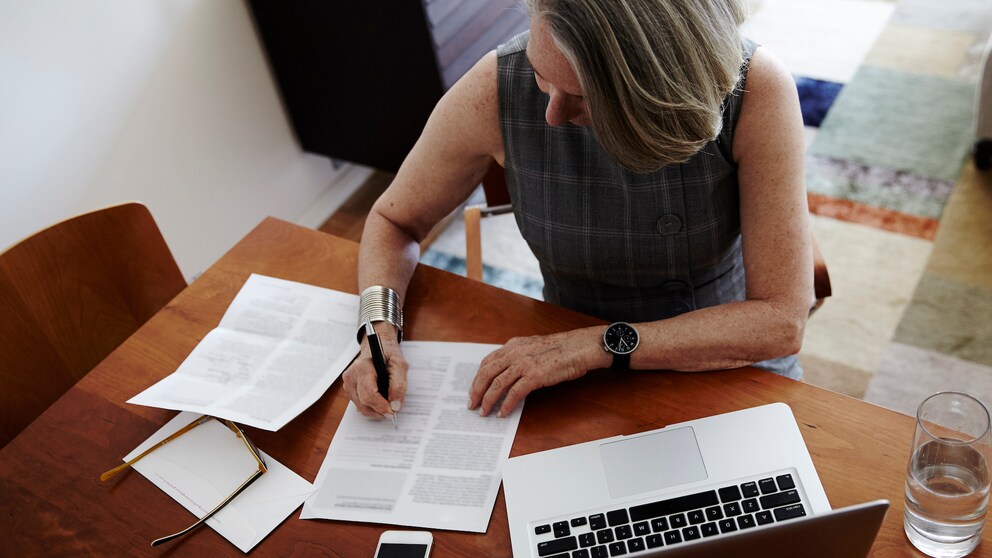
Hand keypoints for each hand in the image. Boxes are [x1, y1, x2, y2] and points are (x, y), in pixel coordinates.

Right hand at [342, 326, 407, 418]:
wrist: (378, 346)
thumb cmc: (388, 354)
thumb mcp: (399, 365)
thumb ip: (399, 385)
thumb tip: (395, 405)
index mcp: (362, 367)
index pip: (368, 394)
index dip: (381, 406)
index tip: (393, 410)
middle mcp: (351, 376)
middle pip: (363, 403)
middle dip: (380, 410)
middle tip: (393, 410)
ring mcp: (348, 383)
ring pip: (361, 407)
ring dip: (376, 410)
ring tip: (388, 404)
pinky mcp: (349, 389)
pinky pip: (359, 404)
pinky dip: (371, 407)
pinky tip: (380, 400)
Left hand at [468, 329, 601, 417]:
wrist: (580, 347)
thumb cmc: (562, 348)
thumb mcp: (534, 346)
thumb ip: (519, 355)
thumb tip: (509, 371)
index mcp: (513, 345)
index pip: (487, 362)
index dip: (478, 377)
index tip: (474, 389)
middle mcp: (515, 353)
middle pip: (487, 373)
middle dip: (476, 390)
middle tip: (472, 404)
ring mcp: (524, 364)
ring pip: (497, 384)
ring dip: (488, 400)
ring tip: (484, 412)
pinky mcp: (535, 375)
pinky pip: (514, 393)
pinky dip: (506, 404)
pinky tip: (503, 412)